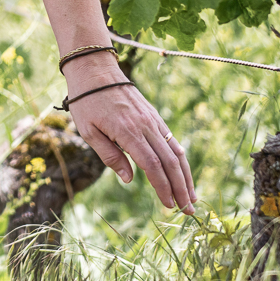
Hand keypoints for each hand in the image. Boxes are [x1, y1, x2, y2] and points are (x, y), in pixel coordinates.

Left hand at [63, 56, 195, 213]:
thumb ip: (109, 156)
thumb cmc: (86, 102)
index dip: (163, 187)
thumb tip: (129, 179)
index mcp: (128, 132)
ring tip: (192, 197)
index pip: (152, 165)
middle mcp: (145, 126)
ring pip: (176, 151)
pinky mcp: (154, 116)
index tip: (169, 205)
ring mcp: (152, 120)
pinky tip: (183, 172)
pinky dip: (180, 158)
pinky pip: (172, 139)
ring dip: (186, 176)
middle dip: (181, 188)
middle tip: (188, 210)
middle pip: (170, 161)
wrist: (95, 70)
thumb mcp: (88, 131)